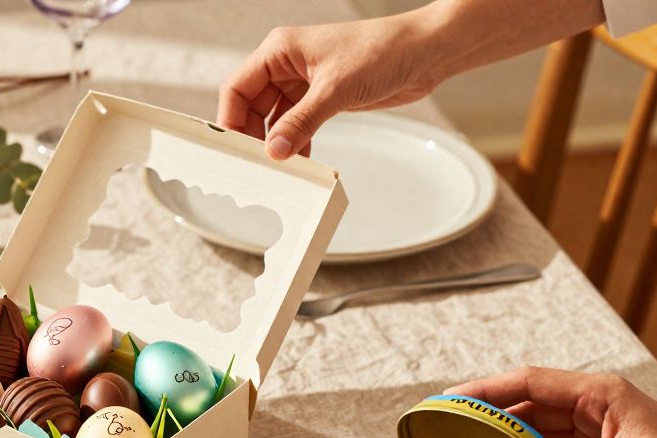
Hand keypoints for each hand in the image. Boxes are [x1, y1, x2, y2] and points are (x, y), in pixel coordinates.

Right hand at [217, 13, 440, 158]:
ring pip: (274, 119)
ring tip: (279, 168)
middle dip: (253, 136)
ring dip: (277, 143)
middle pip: (251, 107)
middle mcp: (286, 65)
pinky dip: (296, 143)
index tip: (234, 150)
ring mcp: (303, 82)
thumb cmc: (382, 51)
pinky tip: (302, 161)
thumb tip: (274, 151)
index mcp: (279, 51)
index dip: (231, 120)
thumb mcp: (335, 90)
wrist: (425, 52)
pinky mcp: (321, 97)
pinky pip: (297, 124)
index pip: (237, 88)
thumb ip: (301, 122)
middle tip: (257, 165)